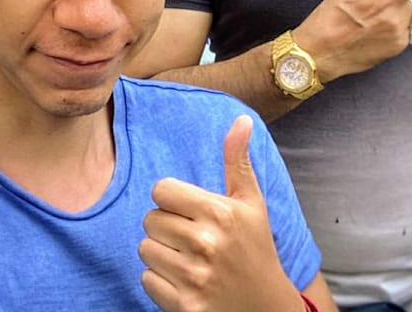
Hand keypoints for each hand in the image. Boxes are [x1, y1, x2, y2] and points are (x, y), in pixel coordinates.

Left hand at [139, 115, 304, 311]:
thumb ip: (238, 159)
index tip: (188, 208)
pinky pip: (147, 279)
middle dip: (166, 226)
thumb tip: (242, 119)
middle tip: (190, 235)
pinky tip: (184, 280)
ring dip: (161, 253)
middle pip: (150, 220)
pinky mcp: (183, 305)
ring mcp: (194, 277)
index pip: (162, 190)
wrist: (265, 306)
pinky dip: (160, 281)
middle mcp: (205, 243)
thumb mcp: (251, 201)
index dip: (172, 198)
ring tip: (187, 257)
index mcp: (219, 212)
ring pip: (146, 249)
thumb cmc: (255, 246)